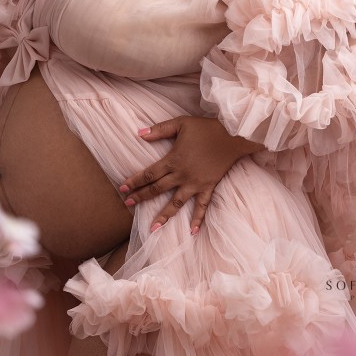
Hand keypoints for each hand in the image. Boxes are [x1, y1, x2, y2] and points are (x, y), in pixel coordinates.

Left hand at [119, 116, 263, 234]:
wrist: (233, 135)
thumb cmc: (206, 128)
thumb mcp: (181, 123)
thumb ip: (159, 130)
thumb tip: (139, 134)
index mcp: (173, 160)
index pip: (149, 174)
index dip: (134, 181)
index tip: (122, 189)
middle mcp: (182, 175)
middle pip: (157, 189)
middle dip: (141, 197)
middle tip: (127, 204)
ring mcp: (195, 183)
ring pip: (176, 203)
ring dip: (163, 216)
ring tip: (153, 228)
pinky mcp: (208, 187)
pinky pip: (202, 206)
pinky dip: (198, 219)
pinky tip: (193, 232)